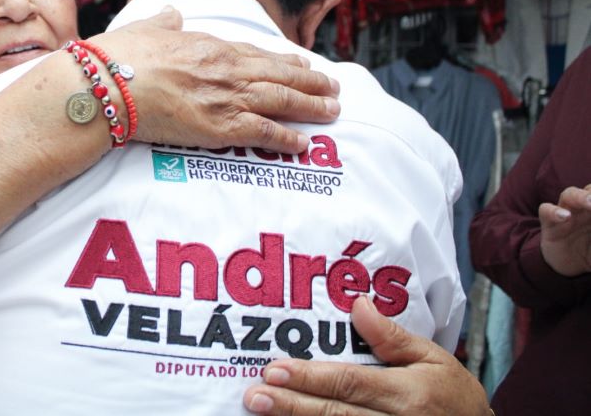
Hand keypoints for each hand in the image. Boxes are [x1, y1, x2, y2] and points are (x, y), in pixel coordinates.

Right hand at [94, 7, 340, 154]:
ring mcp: (226, 97)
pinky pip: (264, 133)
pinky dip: (287, 138)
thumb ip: (164, 22)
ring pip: (281, 101)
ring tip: (333, 109)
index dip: (282, 61)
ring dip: (311, 105)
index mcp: (209, 45)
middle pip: (278, 74)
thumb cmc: (120, 57)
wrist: (108, 84)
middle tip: (333, 86)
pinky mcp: (221, 128)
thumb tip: (171, 13)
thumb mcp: (145, 28)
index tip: (301, 64)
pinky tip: (304, 142)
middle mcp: (226, 68)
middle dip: (310, 81)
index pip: (255, 53)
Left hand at [243, 296, 489, 414]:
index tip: (274, 370)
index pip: (350, 384)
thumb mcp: (433, 359)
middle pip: (335, 414)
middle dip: (292, 405)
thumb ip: (392, 337)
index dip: (310, 378)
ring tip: (261, 411)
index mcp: (407, 395)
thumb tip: (357, 305)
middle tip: (255, 395)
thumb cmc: (454, 397)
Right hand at [539, 184, 590, 276]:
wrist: (574, 267)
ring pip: (569, 195)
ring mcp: (566, 214)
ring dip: (580, 196)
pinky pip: (546, 210)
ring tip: (590, 203)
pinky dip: (553, 211)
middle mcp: (584, 209)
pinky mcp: (549, 223)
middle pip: (589, 190)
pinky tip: (565, 217)